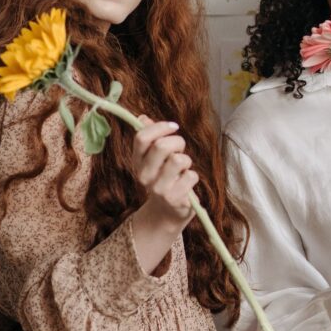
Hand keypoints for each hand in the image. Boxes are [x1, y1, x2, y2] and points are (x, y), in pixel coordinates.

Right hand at [132, 115, 197, 229]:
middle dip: (178, 142)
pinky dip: (193, 177)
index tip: (173, 127)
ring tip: (183, 169)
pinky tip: (186, 184)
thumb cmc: (165, 178)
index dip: (160, 127)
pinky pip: (191, 176)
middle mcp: (144, 175)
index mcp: (137, 161)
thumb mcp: (154, 159)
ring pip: (179, 160)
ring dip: (187, 160)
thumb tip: (143, 118)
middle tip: (180, 150)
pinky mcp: (174, 198)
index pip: (141, 137)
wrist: (167, 213)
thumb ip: (150, 138)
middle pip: (162, 146)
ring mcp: (158, 188)